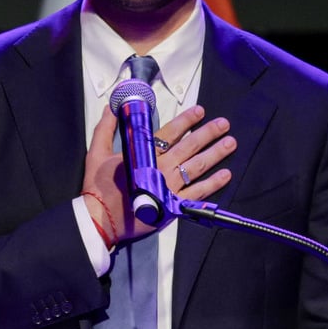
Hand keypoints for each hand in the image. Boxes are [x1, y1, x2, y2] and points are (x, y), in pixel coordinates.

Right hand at [81, 104, 233, 242]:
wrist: (101, 219)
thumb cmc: (98, 187)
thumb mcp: (96, 153)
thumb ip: (106, 129)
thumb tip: (111, 109)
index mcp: (143, 154)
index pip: (170, 132)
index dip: (186, 120)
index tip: (200, 111)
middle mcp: (161, 167)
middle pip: (189, 146)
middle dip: (208, 133)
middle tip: (223, 124)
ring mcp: (169, 186)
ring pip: (197, 166)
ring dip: (216, 153)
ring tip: (230, 143)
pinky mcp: (173, 205)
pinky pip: (198, 193)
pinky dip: (213, 184)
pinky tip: (225, 174)